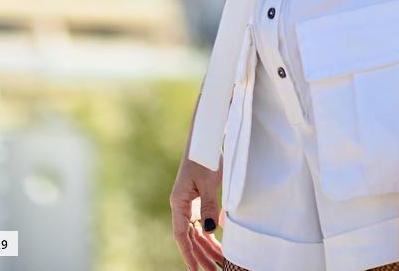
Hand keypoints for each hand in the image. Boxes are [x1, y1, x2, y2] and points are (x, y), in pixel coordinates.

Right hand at [170, 154, 224, 270]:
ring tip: (219, 263)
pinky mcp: (199, 200)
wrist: (205, 140)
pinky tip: (219, 245)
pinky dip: (210, 235)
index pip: (181, 234)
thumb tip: (209, 231)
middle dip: (201, 255)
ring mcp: (190, 204)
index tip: (195, 270)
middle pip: (190, 237)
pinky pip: (203, 223)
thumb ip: (208, 207)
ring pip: (197, 232)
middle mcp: (182, 206)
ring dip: (207, 247)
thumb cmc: (204, 158)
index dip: (188, 253)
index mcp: (179, 202)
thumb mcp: (207, 183)